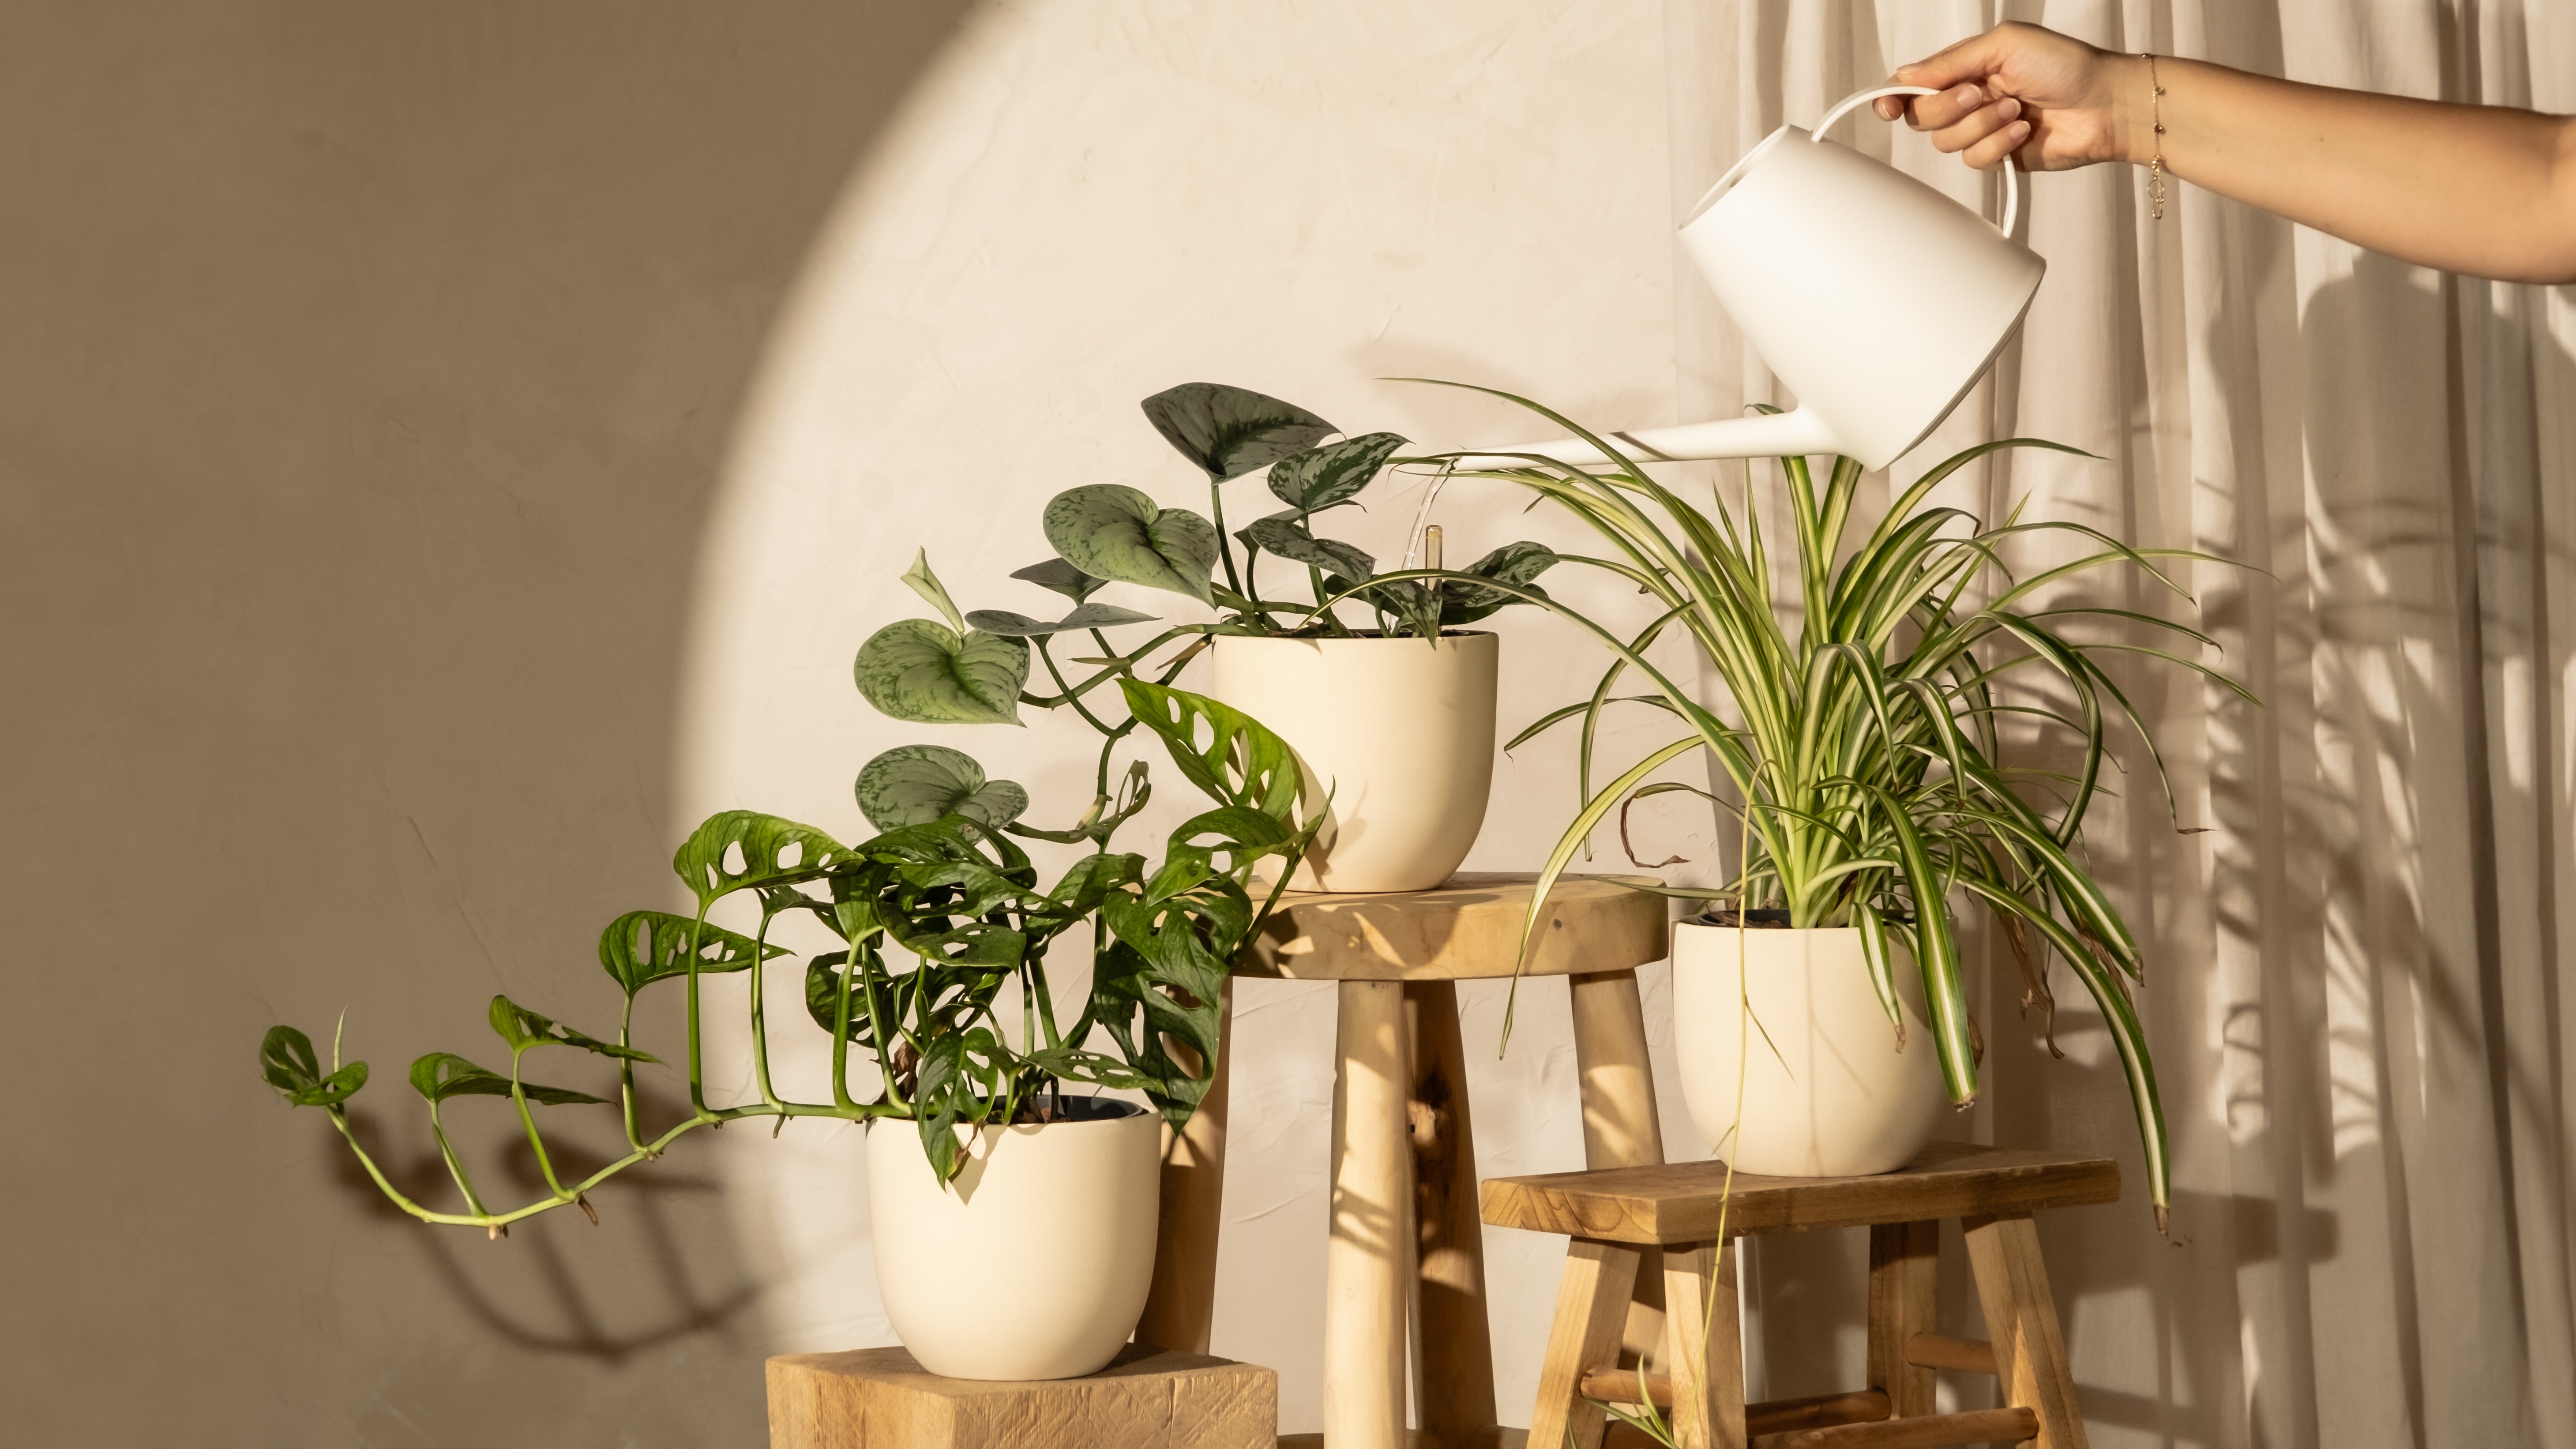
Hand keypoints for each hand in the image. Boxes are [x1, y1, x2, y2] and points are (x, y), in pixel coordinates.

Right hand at [1870, 22, 2136, 172]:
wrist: (2105, 104)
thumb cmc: (2066, 64)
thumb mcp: (2004, 44)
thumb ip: (1951, 61)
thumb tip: (1905, 75)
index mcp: (1965, 67)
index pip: (1912, 85)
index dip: (1892, 97)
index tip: (1888, 107)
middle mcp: (1968, 98)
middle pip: (1922, 118)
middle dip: (1949, 107)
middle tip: (1981, 92)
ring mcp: (1981, 129)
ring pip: (1947, 143)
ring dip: (1982, 125)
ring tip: (2016, 109)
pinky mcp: (1997, 156)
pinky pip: (1973, 161)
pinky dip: (1998, 144)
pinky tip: (2023, 130)